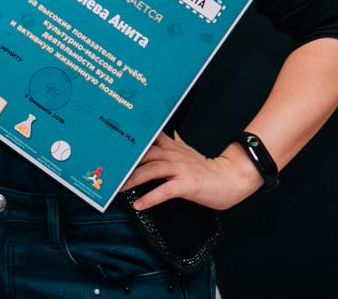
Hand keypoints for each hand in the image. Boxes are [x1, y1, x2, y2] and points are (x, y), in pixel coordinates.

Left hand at [121, 132, 262, 211]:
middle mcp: (173, 154)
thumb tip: (166, 133)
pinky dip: (150, 198)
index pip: (146, 139)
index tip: (110, 143)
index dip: (128, 140)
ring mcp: (180, 169)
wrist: (230, 177)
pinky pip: (164, 191)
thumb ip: (174, 142)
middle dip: (124, 164)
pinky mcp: (187, 184)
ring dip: (132, 180)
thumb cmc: (206, 167)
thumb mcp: (187, 150)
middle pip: (143, 156)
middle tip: (107, 172)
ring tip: (118, 189)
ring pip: (150, 171)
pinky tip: (139, 204)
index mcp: (170, 146)